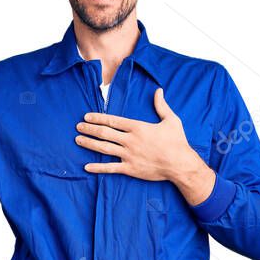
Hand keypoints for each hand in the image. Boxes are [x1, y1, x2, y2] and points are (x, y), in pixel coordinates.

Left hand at [75, 88, 215, 203]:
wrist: (180, 164)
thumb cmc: (177, 142)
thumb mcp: (172, 120)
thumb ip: (161, 105)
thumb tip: (158, 90)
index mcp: (138, 127)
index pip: (113, 121)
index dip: (98, 118)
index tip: (87, 116)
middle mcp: (130, 140)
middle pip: (105, 133)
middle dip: (89, 129)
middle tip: (78, 127)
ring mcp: (129, 155)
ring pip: (104, 148)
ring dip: (89, 143)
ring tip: (78, 140)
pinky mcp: (130, 169)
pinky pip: (111, 168)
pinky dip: (98, 167)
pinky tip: (87, 166)